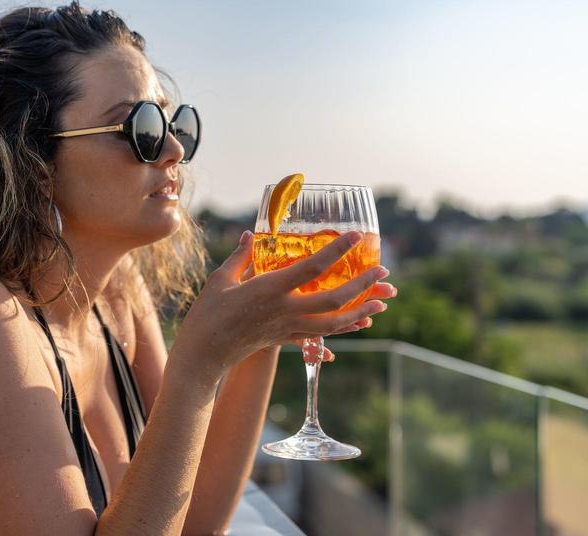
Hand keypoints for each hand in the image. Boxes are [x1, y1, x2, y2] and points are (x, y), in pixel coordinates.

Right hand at [172, 230, 395, 379]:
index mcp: (270, 288)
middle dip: (361, 286)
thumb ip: (242, 255)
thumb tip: (252, 235)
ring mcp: (288, 327)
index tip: (355, 237)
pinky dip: (342, 329)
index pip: (312, 267)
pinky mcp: (286, 339)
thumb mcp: (222, 278)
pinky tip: (357, 323)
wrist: (205, 353)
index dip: (336, 251)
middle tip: (382, 272)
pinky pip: (321, 336)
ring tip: (379, 303)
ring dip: (359, 312)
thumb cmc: (208, 313)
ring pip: (333, 323)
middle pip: (333, 300)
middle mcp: (285, 309)